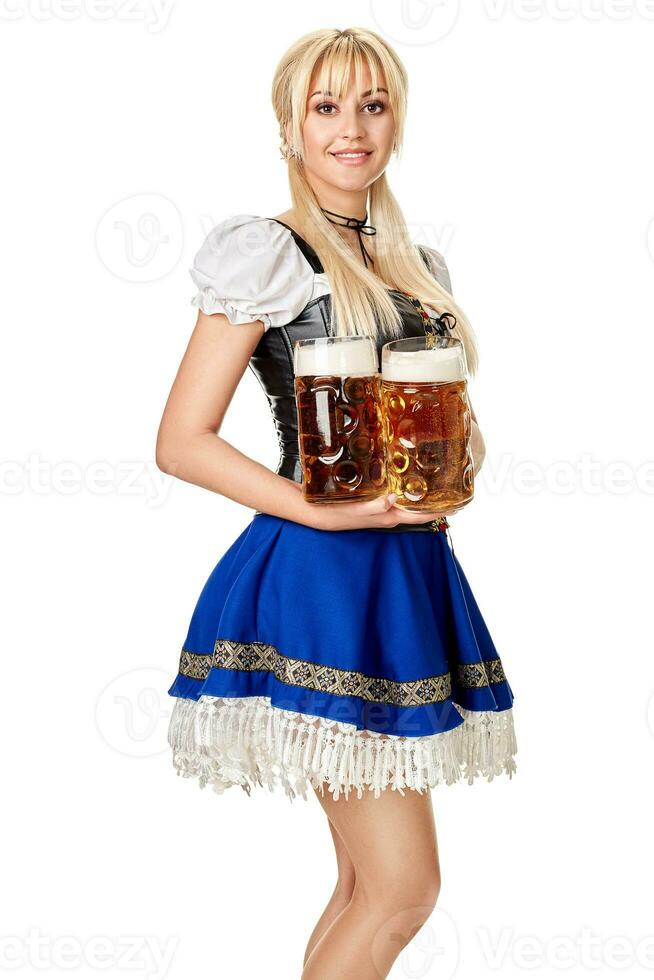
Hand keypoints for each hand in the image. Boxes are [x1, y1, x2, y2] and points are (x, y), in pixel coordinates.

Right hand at [299, 492, 460, 531]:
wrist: (310, 511)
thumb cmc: (331, 513)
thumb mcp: (352, 510)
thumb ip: (372, 507)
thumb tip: (392, 499)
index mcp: (386, 517)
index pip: (418, 517)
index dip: (438, 512)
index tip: (457, 507)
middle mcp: (385, 514)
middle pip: (416, 509)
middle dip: (433, 501)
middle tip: (450, 488)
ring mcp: (377, 508)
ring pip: (404, 502)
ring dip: (418, 493)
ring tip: (432, 479)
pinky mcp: (369, 501)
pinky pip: (392, 495)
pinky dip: (402, 488)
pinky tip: (402, 476)